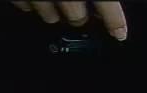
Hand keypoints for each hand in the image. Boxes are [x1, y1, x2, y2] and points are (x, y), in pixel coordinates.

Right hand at [11, 1, 126, 40]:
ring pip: (51, 16)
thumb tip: (104, 6)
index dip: (115, 22)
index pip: (106, 6)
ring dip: (55, 11)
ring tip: (57, 1)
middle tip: (81, 10)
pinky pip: (26, 8)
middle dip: (80, 15)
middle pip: (77, 18)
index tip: (120, 34)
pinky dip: (32, 5)